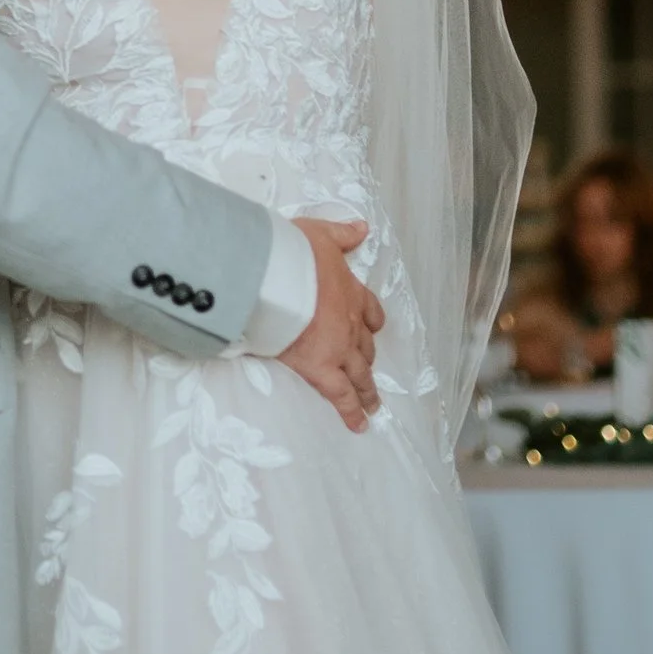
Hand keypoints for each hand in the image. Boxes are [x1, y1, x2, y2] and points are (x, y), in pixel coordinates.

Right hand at [280, 217, 383, 430]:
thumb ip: (343, 234)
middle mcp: (351, 324)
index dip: (371, 323)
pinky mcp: (322, 369)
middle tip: (368, 375)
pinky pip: (341, 397)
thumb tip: (362, 228)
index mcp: (352, 293)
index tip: (372, 329)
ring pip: (360, 375)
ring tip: (372, 405)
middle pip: (365, 348)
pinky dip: (351, 412)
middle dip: (367, 362)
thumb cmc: (295, 253)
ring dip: (367, 390)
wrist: (280, 276)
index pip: (371, 312)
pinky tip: (358, 425)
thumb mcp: (321, 233)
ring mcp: (339, 349)